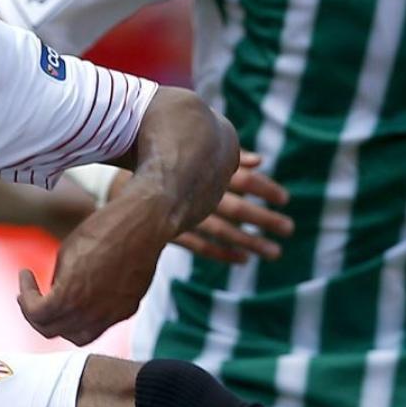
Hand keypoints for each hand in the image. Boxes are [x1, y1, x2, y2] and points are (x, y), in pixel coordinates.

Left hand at [17, 181, 173, 344]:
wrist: (144, 224)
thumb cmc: (104, 229)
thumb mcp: (67, 251)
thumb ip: (57, 281)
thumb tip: (52, 296)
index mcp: (71, 295)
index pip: (36, 314)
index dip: (25, 297)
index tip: (25, 278)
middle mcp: (92, 312)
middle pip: (52, 330)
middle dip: (36, 314)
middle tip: (30, 296)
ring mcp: (112, 314)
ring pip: (77, 337)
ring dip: (61, 324)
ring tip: (54, 306)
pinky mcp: (127, 310)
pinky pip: (100, 326)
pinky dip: (85, 320)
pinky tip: (82, 300)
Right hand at [142, 150, 291, 264]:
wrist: (116, 173)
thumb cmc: (160, 157)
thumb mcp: (191, 147)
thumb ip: (227, 157)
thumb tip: (261, 162)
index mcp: (202, 167)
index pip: (241, 179)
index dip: (265, 188)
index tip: (285, 199)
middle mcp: (194, 190)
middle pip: (237, 207)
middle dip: (265, 219)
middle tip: (289, 229)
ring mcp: (180, 211)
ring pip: (222, 230)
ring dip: (249, 241)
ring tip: (274, 252)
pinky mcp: (167, 229)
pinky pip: (198, 244)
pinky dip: (221, 252)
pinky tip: (241, 259)